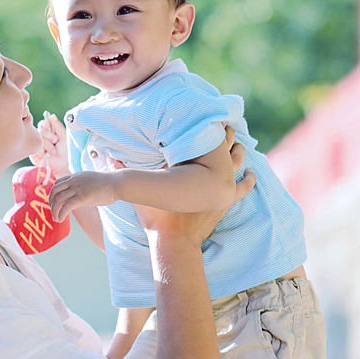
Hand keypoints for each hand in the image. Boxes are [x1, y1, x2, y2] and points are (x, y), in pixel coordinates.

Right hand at [28, 111, 69, 177]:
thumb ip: (57, 125)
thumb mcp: (63, 136)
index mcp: (47, 133)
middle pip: (39, 129)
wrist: (64, 165)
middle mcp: (40, 138)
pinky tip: (47, 156)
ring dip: (48, 145)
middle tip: (55, 142)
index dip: (48, 126)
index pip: (42, 124)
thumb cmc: (65, 152)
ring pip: (38, 137)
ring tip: (53, 152)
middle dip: (49, 135)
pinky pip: (35, 146)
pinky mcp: (32, 154)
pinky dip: (43, 151)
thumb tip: (51, 115)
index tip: (55, 134)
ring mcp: (35, 145)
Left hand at [49, 170, 118, 222]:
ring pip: (58, 199)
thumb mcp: (92, 181)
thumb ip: (83, 186)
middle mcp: (74, 181)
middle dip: (51, 202)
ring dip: (54, 210)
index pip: (57, 182)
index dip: (53, 193)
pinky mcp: (82, 197)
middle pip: (54, 190)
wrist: (117, 183)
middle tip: (53, 212)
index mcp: (76, 176)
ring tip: (56, 219)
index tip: (54, 202)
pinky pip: (66, 206)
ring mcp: (77, 188)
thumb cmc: (109, 184)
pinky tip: (60, 219)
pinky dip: (61, 214)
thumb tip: (82, 195)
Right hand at [135, 126, 254, 244]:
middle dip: (223, 133)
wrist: (174, 243)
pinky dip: (248, 179)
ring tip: (235, 141)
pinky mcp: (227, 203)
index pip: (205, 137)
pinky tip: (252, 173)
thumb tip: (107, 157)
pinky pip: (243, 188)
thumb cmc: (157, 218)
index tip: (205, 115)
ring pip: (237, 161)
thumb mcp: (138, 192)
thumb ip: (123, 172)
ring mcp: (223, 189)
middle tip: (220, 123)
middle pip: (224, 145)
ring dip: (236, 150)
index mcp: (191, 166)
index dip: (207, 124)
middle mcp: (211, 174)